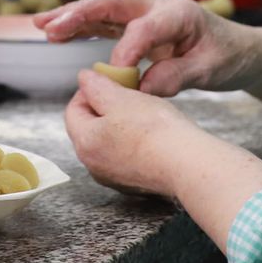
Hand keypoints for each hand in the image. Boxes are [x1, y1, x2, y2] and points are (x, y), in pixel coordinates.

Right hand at [34, 0, 261, 94]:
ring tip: (41, 26)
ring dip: (72, 16)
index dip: (128, 49)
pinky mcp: (137, 24)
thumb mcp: (211, 70)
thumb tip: (142, 87)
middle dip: (80, 13)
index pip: (145, 27)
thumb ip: (177, 76)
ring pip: (102, 9)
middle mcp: (158, 6)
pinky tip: (57, 34)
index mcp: (179, 13)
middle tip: (51, 28)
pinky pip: (104, 22)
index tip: (117, 75)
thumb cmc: (229, 57)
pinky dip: (81, 26)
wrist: (241, 49)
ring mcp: (145, 13)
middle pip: (112, 2)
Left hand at [64, 69, 207, 195]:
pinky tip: (152, 134)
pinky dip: (134, 143)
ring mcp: (114, 177)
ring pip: (109, 142)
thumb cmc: (156, 132)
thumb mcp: (121, 97)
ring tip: (141, 112)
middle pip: (89, 128)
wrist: (188, 165)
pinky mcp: (134, 183)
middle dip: (104, 108)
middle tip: (125, 95)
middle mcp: (94, 165)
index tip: (106, 82)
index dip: (88, 91)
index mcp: (85, 143)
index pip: (73, 110)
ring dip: (120, 125)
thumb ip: (97, 86)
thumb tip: (84, 79)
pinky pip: (126, 156)